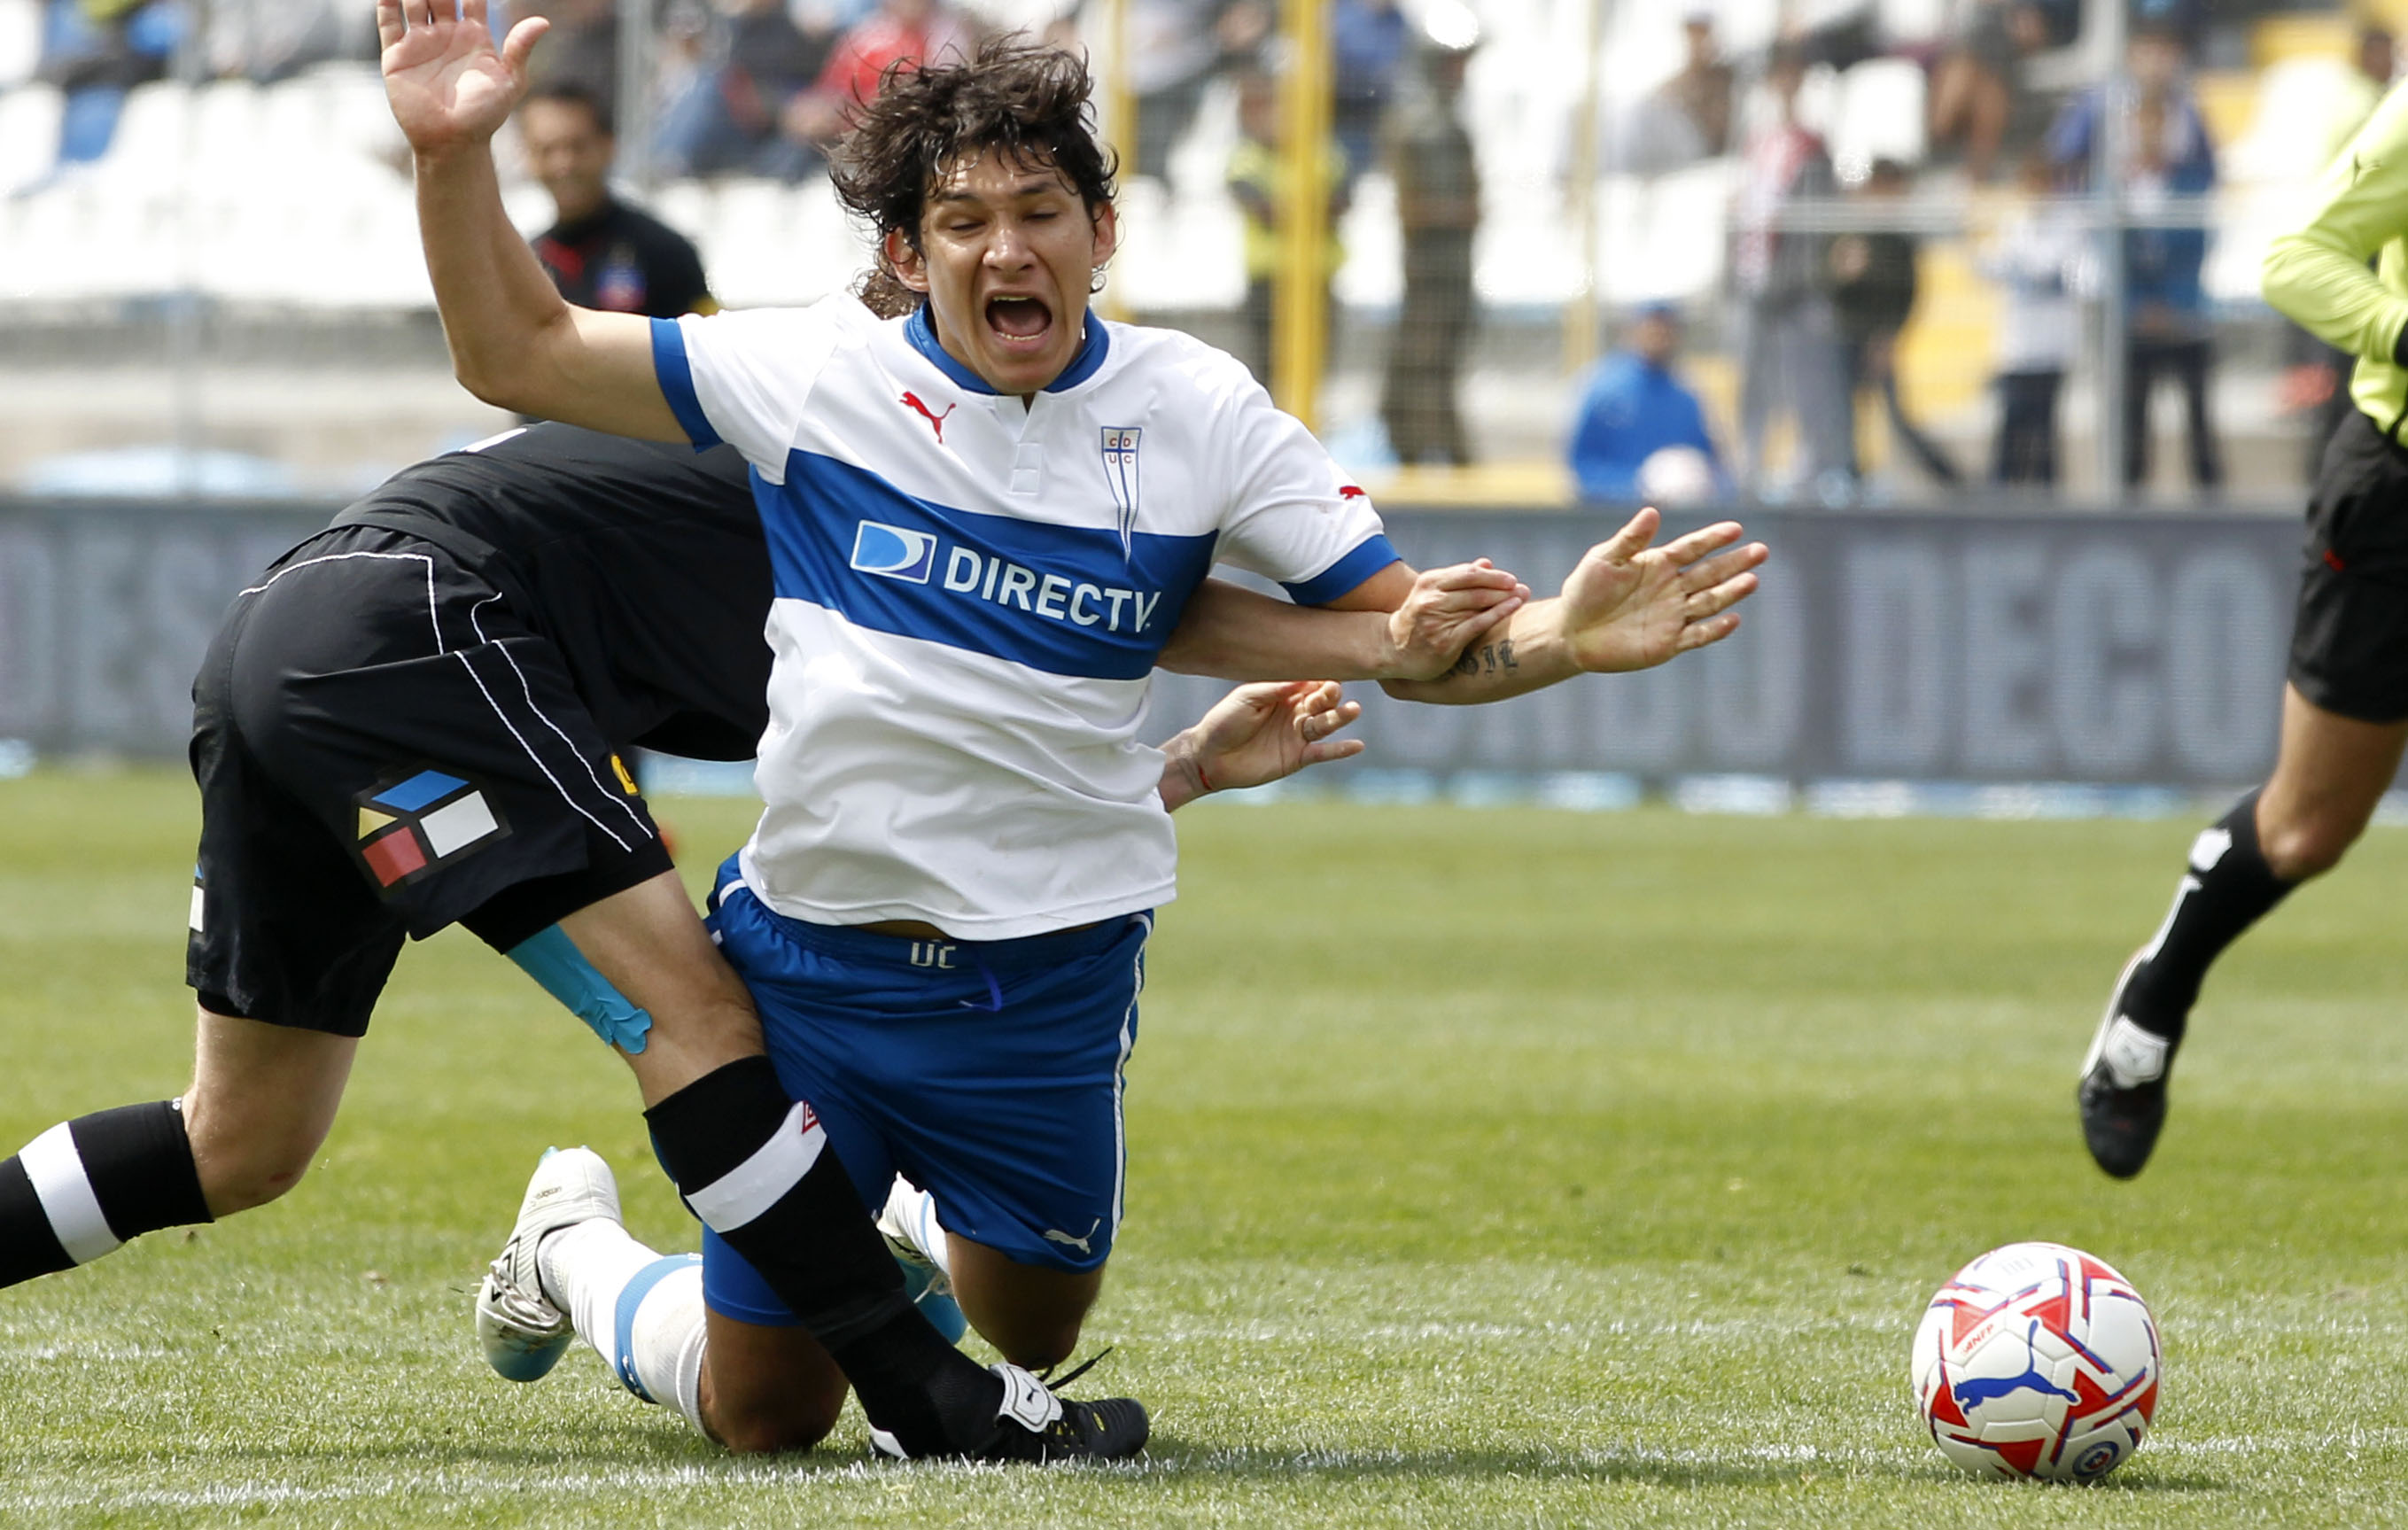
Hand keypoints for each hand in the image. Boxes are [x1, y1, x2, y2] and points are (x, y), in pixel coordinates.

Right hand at [380, 0, 548, 158]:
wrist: (452, 142)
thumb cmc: (485, 115)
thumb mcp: (509, 81)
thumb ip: (520, 49)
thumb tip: (543, 22)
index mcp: (474, 36)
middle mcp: (446, 34)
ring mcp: (421, 42)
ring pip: (413, 2)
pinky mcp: (397, 55)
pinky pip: (388, 22)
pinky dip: (386, 2)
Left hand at [1165, 681, 1362, 806]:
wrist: (1209, 756)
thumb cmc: (1224, 721)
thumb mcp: (1247, 697)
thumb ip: (1274, 689)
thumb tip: (1304, 679)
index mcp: (1283, 693)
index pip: (1310, 682)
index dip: (1320, 677)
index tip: (1330, 670)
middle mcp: (1295, 712)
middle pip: (1322, 702)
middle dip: (1330, 695)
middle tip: (1334, 692)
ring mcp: (1298, 735)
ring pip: (1325, 724)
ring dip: (1340, 717)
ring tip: (1354, 710)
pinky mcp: (1297, 757)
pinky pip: (1322, 752)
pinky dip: (1340, 749)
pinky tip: (1357, 745)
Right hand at [1383, 559, 1528, 680]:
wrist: (1393, 649)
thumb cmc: (1419, 619)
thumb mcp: (1433, 594)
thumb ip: (1459, 580)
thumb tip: (1487, 563)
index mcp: (1429, 582)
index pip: (1467, 574)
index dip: (1492, 576)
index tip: (1511, 580)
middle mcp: (1431, 599)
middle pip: (1475, 588)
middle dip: (1502, 586)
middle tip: (1523, 588)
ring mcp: (1437, 620)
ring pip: (1478, 604)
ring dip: (1504, 599)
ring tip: (1523, 596)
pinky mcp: (1445, 641)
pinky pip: (1477, 624)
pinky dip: (1498, 614)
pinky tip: (1512, 608)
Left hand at [1553, 507, 1766, 673]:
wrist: (1572, 631)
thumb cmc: (1585, 590)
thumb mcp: (1604, 559)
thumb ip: (1630, 539)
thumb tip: (1652, 512)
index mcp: (1659, 564)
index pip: (1693, 548)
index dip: (1714, 538)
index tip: (1736, 528)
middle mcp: (1672, 588)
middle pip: (1710, 574)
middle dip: (1735, 563)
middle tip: (1761, 551)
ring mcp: (1673, 616)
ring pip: (1709, 602)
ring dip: (1730, 592)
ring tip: (1751, 580)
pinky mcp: (1668, 643)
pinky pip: (1697, 635)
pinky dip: (1715, 629)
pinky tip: (1733, 619)